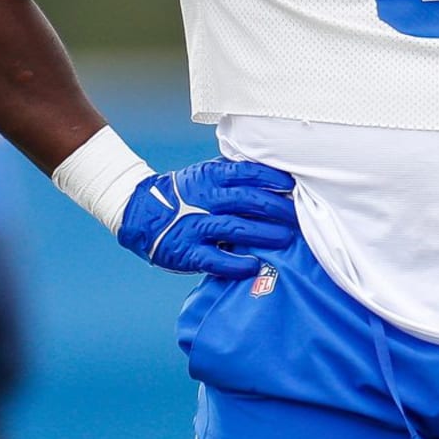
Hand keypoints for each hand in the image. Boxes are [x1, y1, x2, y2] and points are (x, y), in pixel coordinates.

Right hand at [117, 158, 297, 277]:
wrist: (141, 213)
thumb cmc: (185, 193)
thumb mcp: (205, 174)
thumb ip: (233, 173)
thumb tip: (272, 173)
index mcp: (211, 176)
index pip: (247, 173)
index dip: (272, 179)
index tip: (292, 185)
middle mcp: (205, 198)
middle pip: (248, 200)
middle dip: (276, 208)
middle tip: (297, 216)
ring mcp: (196, 225)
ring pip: (236, 227)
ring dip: (264, 233)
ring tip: (286, 238)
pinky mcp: (187, 251)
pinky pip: (215, 258)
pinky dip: (236, 263)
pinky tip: (253, 265)